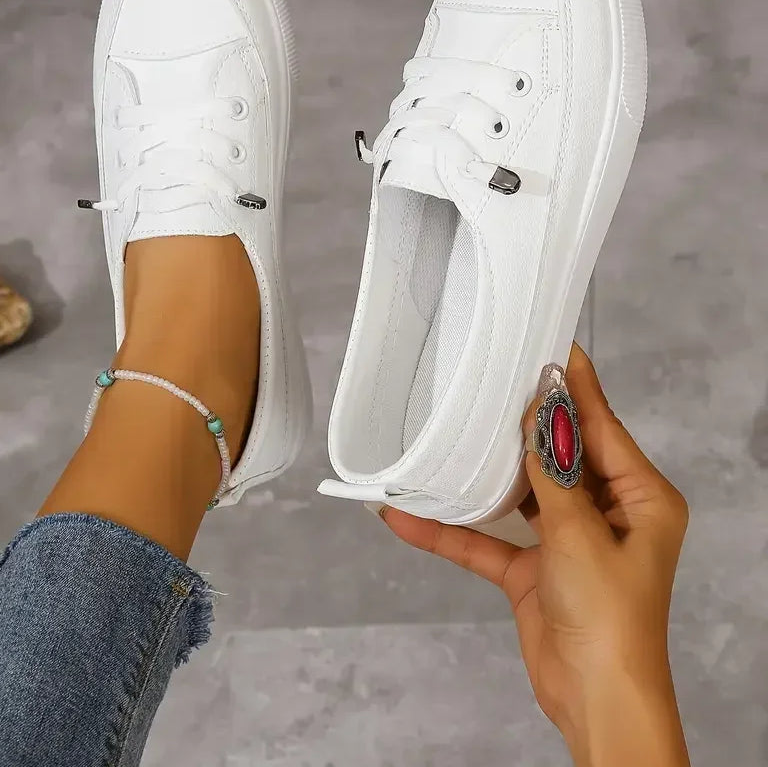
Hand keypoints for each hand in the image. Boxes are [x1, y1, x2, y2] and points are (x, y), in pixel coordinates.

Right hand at [380, 344, 690, 766]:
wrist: (595, 701)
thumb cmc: (611, 617)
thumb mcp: (580, 533)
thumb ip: (554, 470)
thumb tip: (542, 407)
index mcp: (641, 498)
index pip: (602, 426)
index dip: (575, 386)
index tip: (551, 345)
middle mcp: (608, 514)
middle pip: (560, 454)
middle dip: (523, 423)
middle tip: (489, 379)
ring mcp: (568, 542)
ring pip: (521, 493)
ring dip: (482, 476)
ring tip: (449, 433)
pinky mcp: (534, 572)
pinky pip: (489, 541)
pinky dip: (453, 531)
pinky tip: (407, 516)